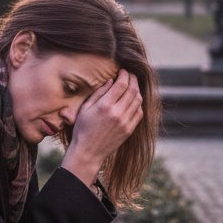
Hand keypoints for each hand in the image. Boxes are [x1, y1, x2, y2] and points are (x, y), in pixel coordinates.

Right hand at [61, 69, 142, 187]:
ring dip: (137, 90)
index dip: (124, 74)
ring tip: (132, 85)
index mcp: (105, 106)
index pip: (121, 84)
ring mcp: (125, 122)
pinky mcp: (129, 130)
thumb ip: (99, 93)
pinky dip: (138, 103)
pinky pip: (139, 112)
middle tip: (130, 75)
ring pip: (138, 100)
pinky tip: (133, 100)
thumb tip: (111, 80)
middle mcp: (117, 113)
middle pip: (132, 90)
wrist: (88, 152)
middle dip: (132, 79)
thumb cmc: (82, 129)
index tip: (123, 70)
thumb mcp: (85, 108)